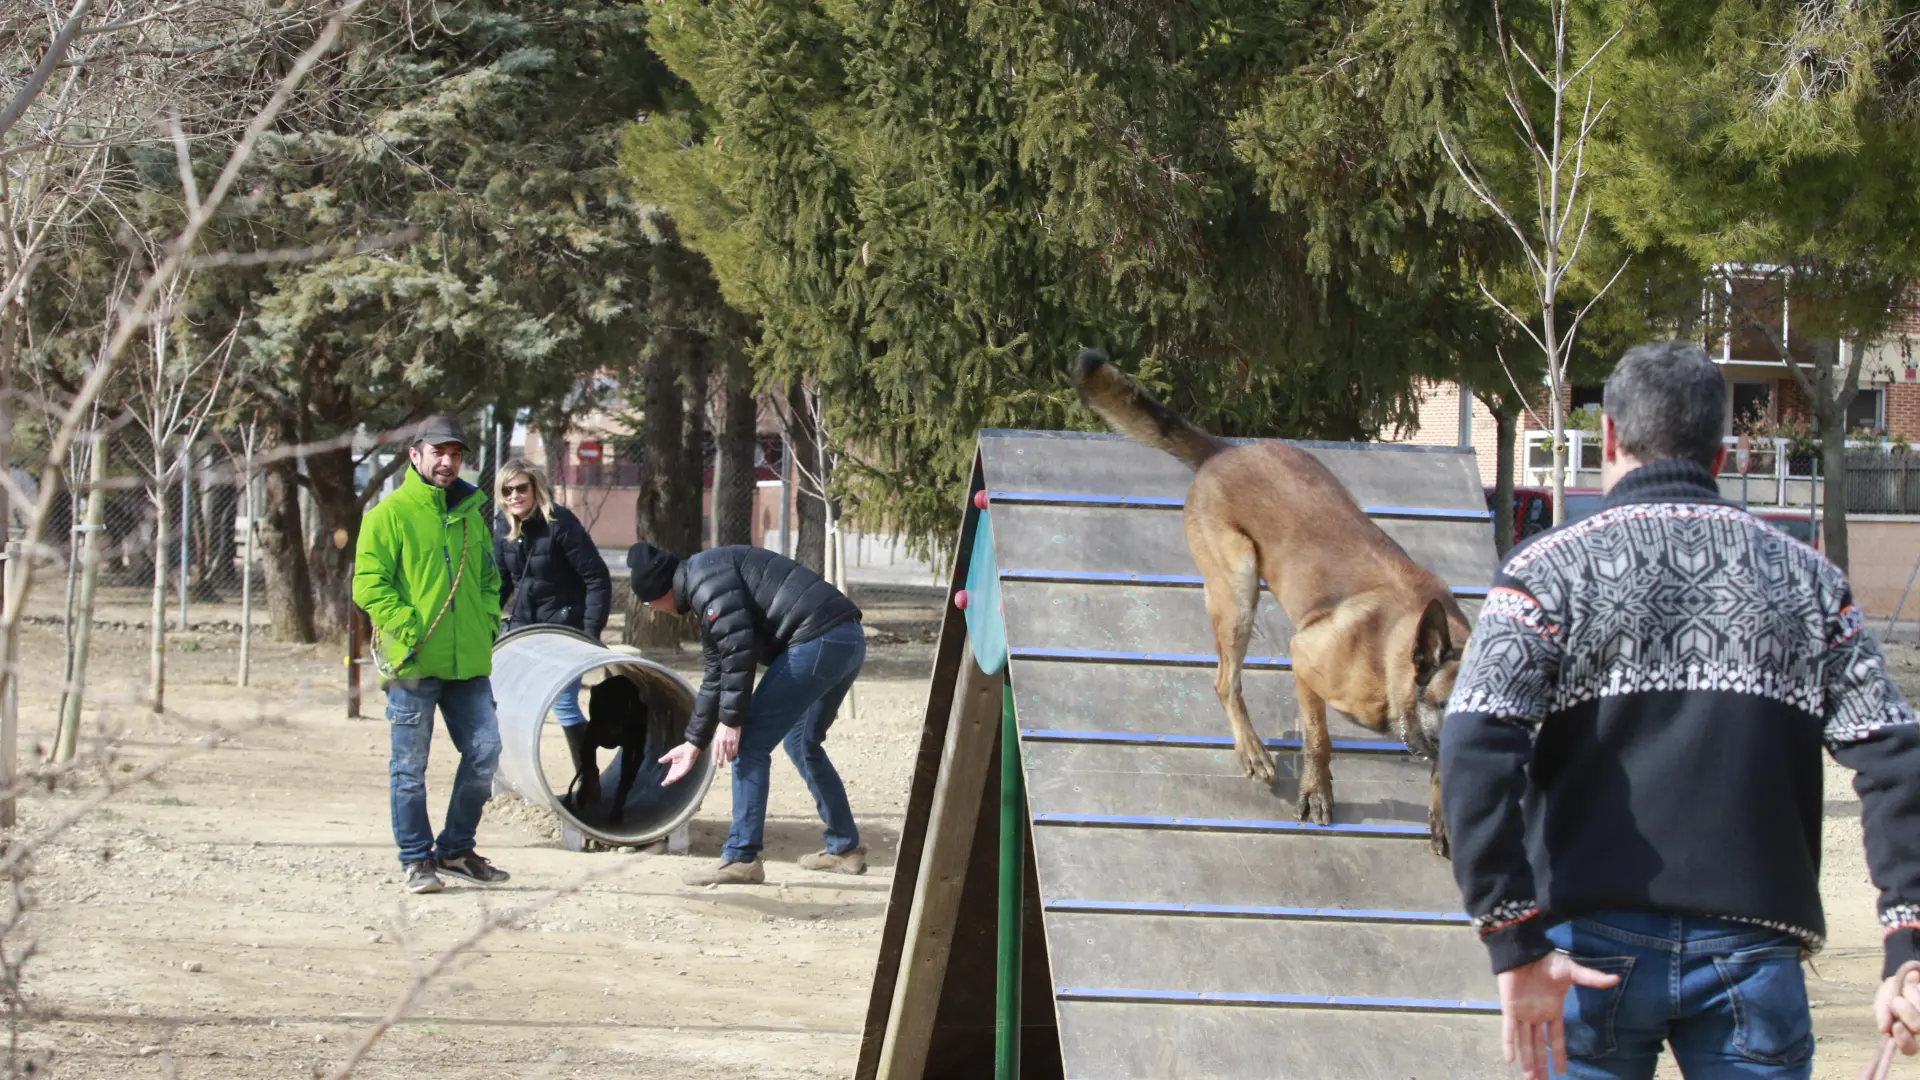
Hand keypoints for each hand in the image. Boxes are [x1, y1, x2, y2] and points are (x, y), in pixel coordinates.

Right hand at [658, 742, 700, 785]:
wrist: (689, 748)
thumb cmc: (681, 750)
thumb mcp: (671, 754)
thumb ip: (665, 758)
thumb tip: (659, 761)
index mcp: (675, 766)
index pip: (670, 774)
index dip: (666, 778)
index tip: (662, 783)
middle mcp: (679, 769)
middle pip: (673, 776)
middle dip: (668, 780)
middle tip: (663, 784)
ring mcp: (683, 769)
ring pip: (676, 776)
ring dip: (672, 779)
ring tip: (667, 782)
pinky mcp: (686, 768)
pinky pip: (681, 773)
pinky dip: (677, 776)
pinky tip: (673, 778)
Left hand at [712, 724, 740, 767]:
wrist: (731, 721)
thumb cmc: (723, 726)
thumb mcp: (717, 733)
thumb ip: (717, 741)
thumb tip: (717, 748)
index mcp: (717, 740)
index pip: (715, 751)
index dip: (714, 759)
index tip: (714, 764)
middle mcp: (722, 742)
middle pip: (722, 754)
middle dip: (721, 761)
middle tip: (721, 766)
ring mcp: (729, 742)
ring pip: (729, 753)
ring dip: (728, 758)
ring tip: (728, 761)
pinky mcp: (736, 741)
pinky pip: (735, 750)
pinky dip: (734, 753)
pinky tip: (734, 755)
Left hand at [1497, 951, 1620, 1079]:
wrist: (1524, 951)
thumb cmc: (1547, 960)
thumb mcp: (1571, 971)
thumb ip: (1590, 978)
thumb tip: (1615, 979)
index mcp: (1552, 1010)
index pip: (1556, 1038)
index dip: (1558, 1055)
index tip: (1562, 1072)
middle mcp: (1537, 1016)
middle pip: (1539, 1046)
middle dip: (1540, 1065)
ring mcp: (1523, 1014)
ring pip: (1525, 1042)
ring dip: (1527, 1061)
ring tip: (1530, 1078)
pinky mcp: (1509, 1009)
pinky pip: (1508, 1030)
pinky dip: (1509, 1044)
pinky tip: (1511, 1060)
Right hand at [1876, 960, 1919, 1054]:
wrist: (1908, 974)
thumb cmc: (1894, 992)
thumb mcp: (1883, 1001)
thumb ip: (1882, 1014)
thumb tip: (1884, 1029)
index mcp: (1906, 1034)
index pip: (1908, 1048)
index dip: (1903, 1039)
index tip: (1896, 1025)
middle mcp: (1919, 1027)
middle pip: (1918, 1027)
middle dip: (1907, 1013)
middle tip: (1897, 1001)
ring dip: (1912, 997)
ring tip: (1906, 987)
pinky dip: (1917, 987)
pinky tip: (1914, 981)